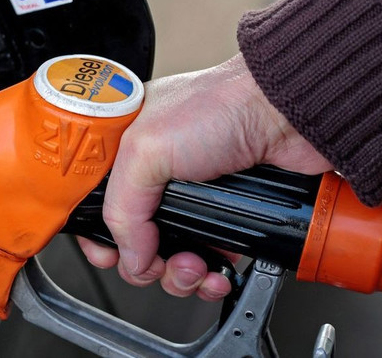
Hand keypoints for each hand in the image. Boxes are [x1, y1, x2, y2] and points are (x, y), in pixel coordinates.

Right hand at [78, 54, 332, 300]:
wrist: (285, 114)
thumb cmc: (221, 105)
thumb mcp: (146, 150)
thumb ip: (123, 207)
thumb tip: (129, 256)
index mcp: (126, 151)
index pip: (95, 204)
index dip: (99, 236)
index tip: (108, 255)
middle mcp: (156, 176)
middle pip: (133, 240)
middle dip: (145, 262)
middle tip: (157, 261)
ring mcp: (192, 198)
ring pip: (171, 257)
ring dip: (179, 275)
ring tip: (194, 267)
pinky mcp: (227, 215)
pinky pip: (209, 261)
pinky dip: (210, 277)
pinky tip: (216, 273)